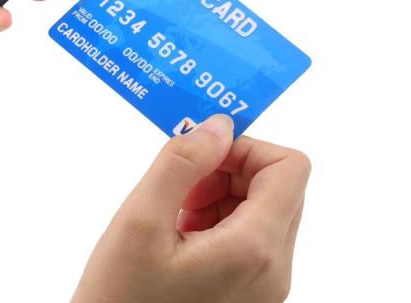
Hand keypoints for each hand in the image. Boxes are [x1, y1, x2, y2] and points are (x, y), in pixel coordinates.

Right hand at [72, 115, 309, 302]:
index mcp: (254, 250)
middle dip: (231, 168)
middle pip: (279, 186)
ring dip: (222, 192)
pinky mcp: (250, 295)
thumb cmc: (121, 297)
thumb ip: (183, 162)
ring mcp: (264, 287)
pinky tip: (179, 232)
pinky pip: (250, 236)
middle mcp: (273, 271)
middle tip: (182, 182)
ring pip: (264, 208)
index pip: (289, 167)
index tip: (202, 153)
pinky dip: (218, 218)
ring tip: (175, 209)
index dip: (247, 147)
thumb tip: (219, 125)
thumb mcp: (141, 219)